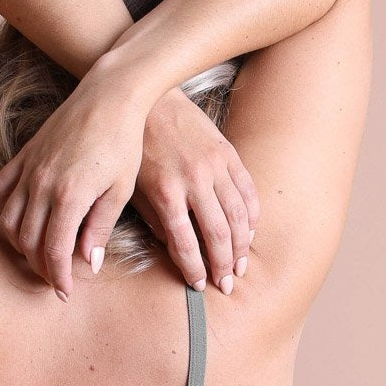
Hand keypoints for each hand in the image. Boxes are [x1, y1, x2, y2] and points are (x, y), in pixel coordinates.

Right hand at [0, 79, 145, 300]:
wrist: (109, 96)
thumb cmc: (123, 143)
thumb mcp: (120, 191)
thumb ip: (100, 228)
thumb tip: (87, 263)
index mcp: (69, 196)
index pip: (53, 251)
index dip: (58, 277)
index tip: (65, 292)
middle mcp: (41, 184)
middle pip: (28, 242)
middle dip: (40, 267)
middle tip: (55, 278)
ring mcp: (28, 169)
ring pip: (9, 221)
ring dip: (20, 244)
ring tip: (38, 254)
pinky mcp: (24, 156)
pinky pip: (1, 191)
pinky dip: (5, 212)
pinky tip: (20, 220)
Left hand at [125, 86, 258, 292]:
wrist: (150, 100)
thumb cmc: (136, 147)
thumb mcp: (133, 187)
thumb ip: (152, 220)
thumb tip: (172, 251)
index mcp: (166, 193)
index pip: (186, 244)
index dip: (194, 269)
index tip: (199, 286)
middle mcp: (195, 182)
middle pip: (217, 235)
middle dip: (223, 265)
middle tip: (226, 285)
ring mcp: (215, 167)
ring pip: (238, 217)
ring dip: (241, 247)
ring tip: (240, 267)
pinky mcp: (228, 154)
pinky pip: (248, 191)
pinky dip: (252, 216)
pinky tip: (249, 233)